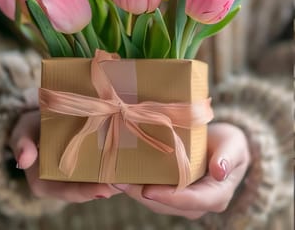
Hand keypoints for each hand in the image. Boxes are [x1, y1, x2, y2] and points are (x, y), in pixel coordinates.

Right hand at [9, 111, 120, 201]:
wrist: (43, 116)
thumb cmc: (32, 126)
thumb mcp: (23, 130)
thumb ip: (21, 142)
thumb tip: (23, 159)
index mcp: (45, 181)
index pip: (65, 192)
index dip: (84, 192)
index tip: (103, 190)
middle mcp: (64, 181)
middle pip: (87, 188)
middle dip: (107, 187)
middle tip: (126, 183)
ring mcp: (78, 172)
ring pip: (98, 179)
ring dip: (116, 178)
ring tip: (133, 173)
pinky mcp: (89, 161)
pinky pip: (103, 164)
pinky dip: (116, 163)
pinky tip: (131, 157)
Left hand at [113, 122, 250, 218]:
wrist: (222, 146)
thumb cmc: (229, 143)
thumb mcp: (234, 144)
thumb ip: (228, 157)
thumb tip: (219, 171)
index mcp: (216, 195)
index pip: (193, 201)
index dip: (170, 197)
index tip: (148, 190)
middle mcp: (198, 203)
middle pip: (168, 204)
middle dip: (142, 195)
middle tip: (118, 181)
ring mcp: (184, 199)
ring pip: (157, 201)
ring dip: (135, 192)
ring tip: (114, 178)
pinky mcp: (172, 191)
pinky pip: (153, 192)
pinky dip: (137, 185)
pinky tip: (122, 174)